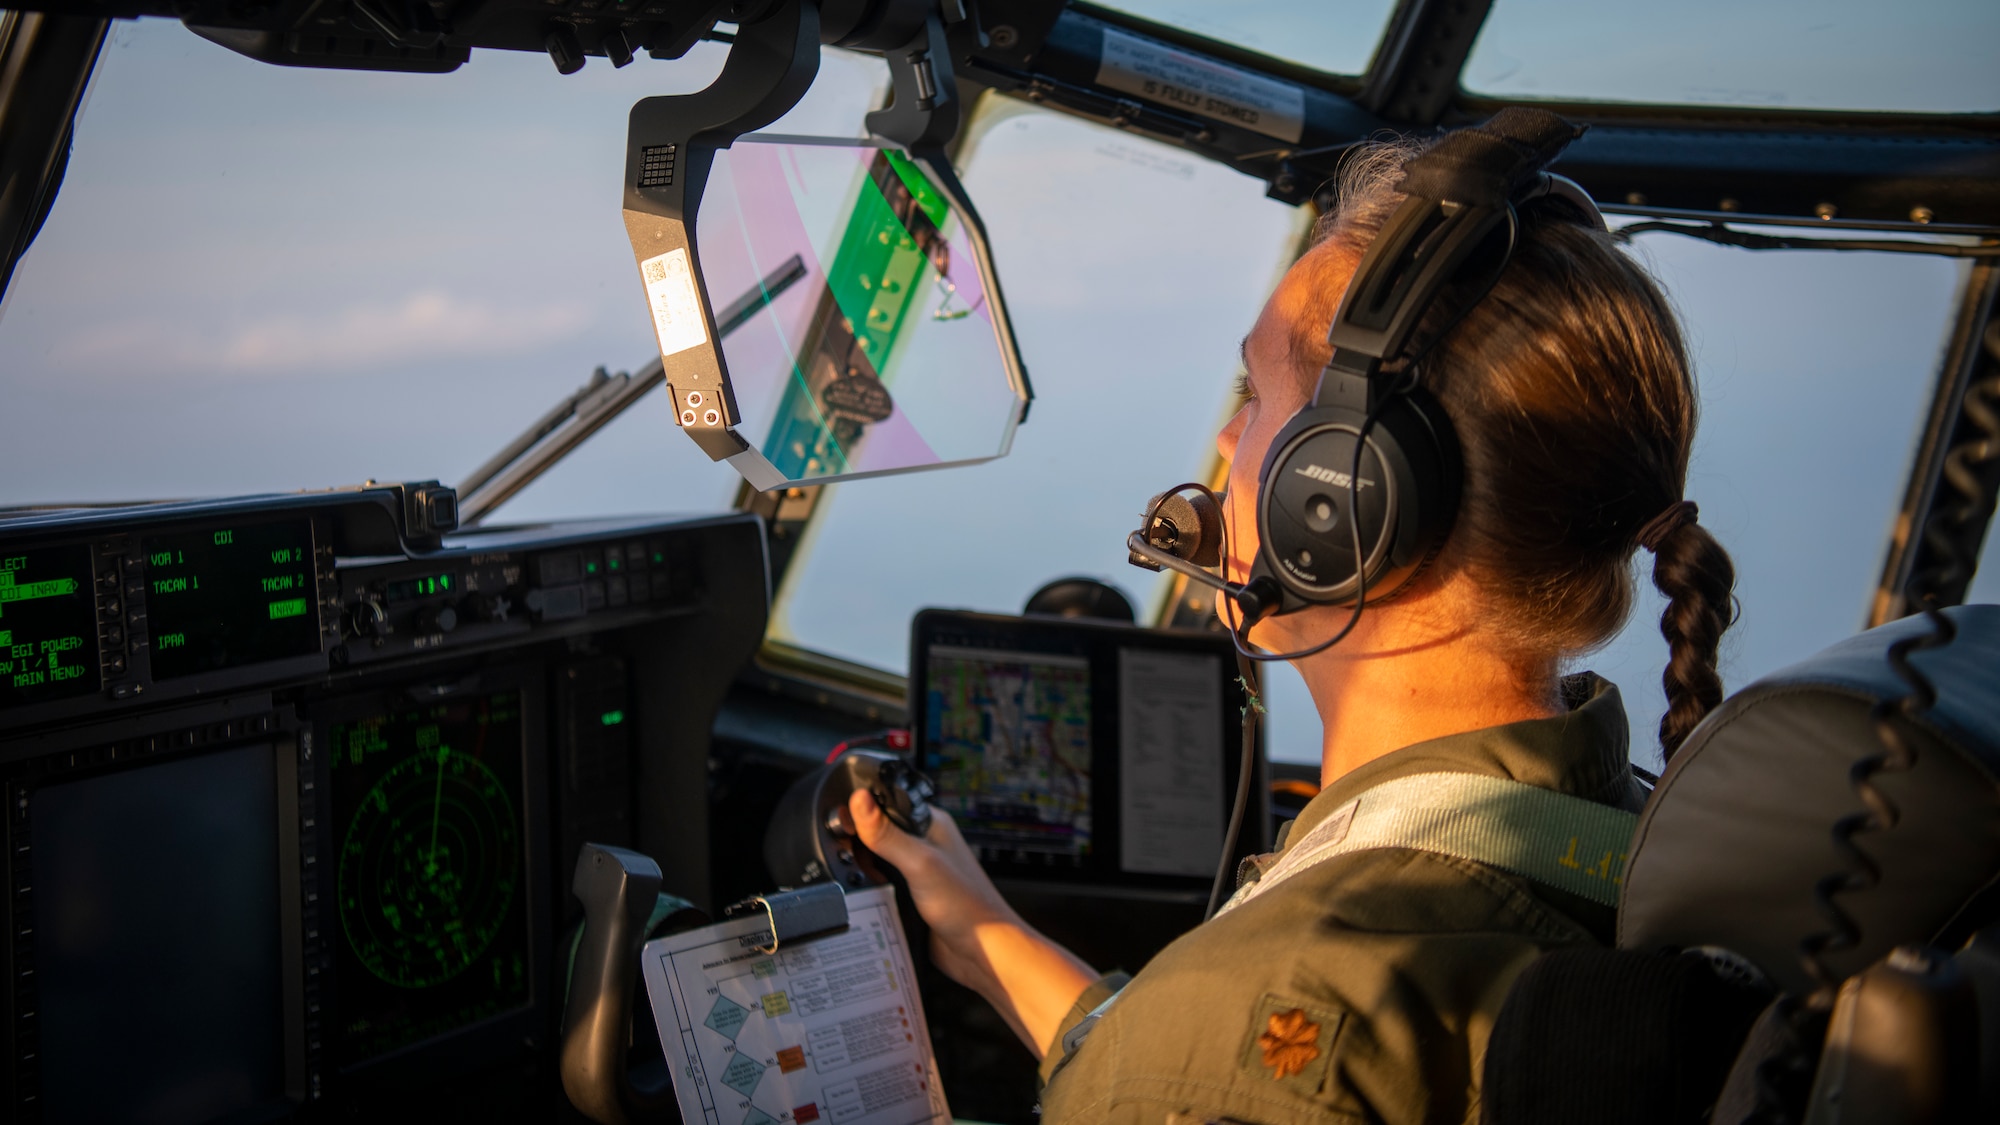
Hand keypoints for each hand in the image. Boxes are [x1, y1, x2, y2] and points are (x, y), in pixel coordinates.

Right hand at [847, 790, 1098, 1054]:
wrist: (982, 954)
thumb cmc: (966, 905)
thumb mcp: (920, 863)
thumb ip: (887, 834)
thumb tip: (859, 800)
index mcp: (931, 825)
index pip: (888, 802)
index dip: (860, 807)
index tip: (833, 819)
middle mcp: (923, 845)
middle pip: (877, 832)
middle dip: (855, 841)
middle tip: (832, 851)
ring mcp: (916, 872)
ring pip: (876, 861)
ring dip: (860, 867)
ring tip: (838, 872)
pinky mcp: (910, 897)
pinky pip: (882, 887)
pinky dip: (867, 889)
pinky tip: (853, 894)